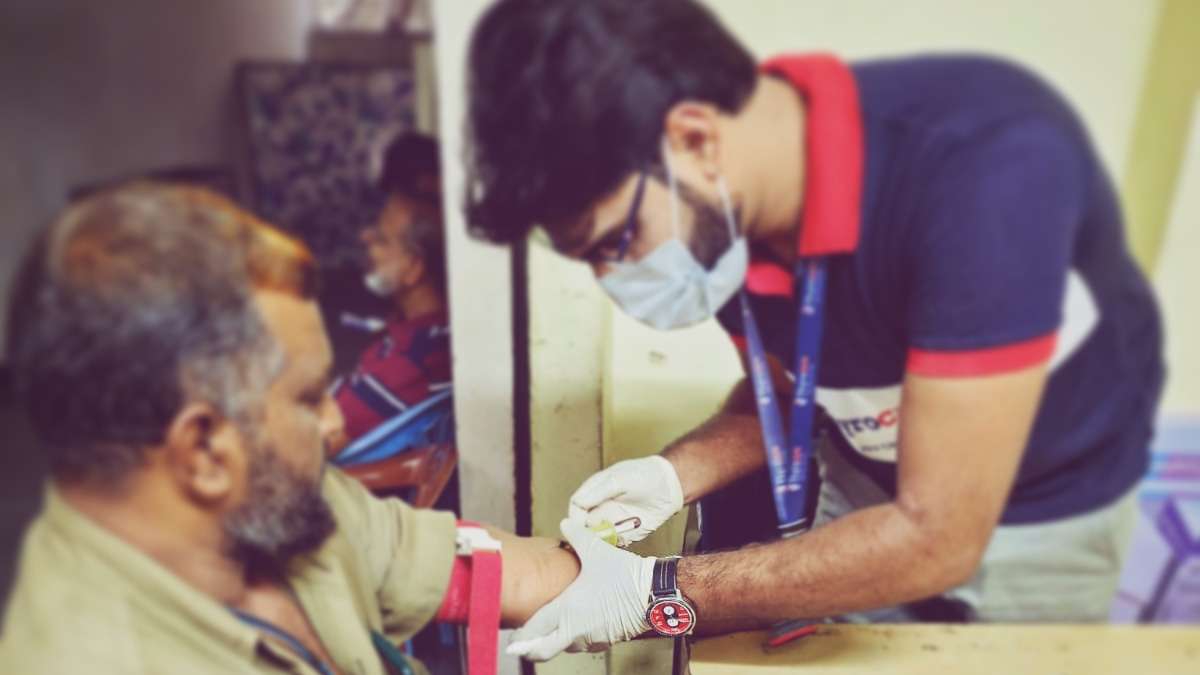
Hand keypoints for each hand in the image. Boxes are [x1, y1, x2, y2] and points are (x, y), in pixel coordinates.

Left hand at [506, 519, 654, 661]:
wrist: (652, 594)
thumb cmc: (623, 575)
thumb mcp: (596, 552)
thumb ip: (576, 536)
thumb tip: (565, 522)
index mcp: (567, 610)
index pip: (535, 630)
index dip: (521, 637)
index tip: (512, 640)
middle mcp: (576, 629)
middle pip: (544, 650)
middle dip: (531, 649)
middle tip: (522, 646)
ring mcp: (591, 638)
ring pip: (565, 647)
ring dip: (554, 642)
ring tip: (548, 632)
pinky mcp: (605, 641)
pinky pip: (583, 644)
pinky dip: (574, 640)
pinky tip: (575, 626)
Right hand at [567, 455, 683, 545]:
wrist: (670, 486)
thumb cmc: (644, 475)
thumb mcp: (620, 479)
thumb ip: (599, 491)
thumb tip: (578, 503)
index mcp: (595, 491)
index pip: (577, 506)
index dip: (575, 517)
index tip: (579, 527)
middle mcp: (601, 507)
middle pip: (585, 525)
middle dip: (589, 533)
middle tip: (596, 537)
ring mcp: (613, 520)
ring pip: (600, 536)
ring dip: (604, 540)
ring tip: (615, 535)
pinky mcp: (626, 532)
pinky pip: (617, 542)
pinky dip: (619, 543)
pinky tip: (627, 537)